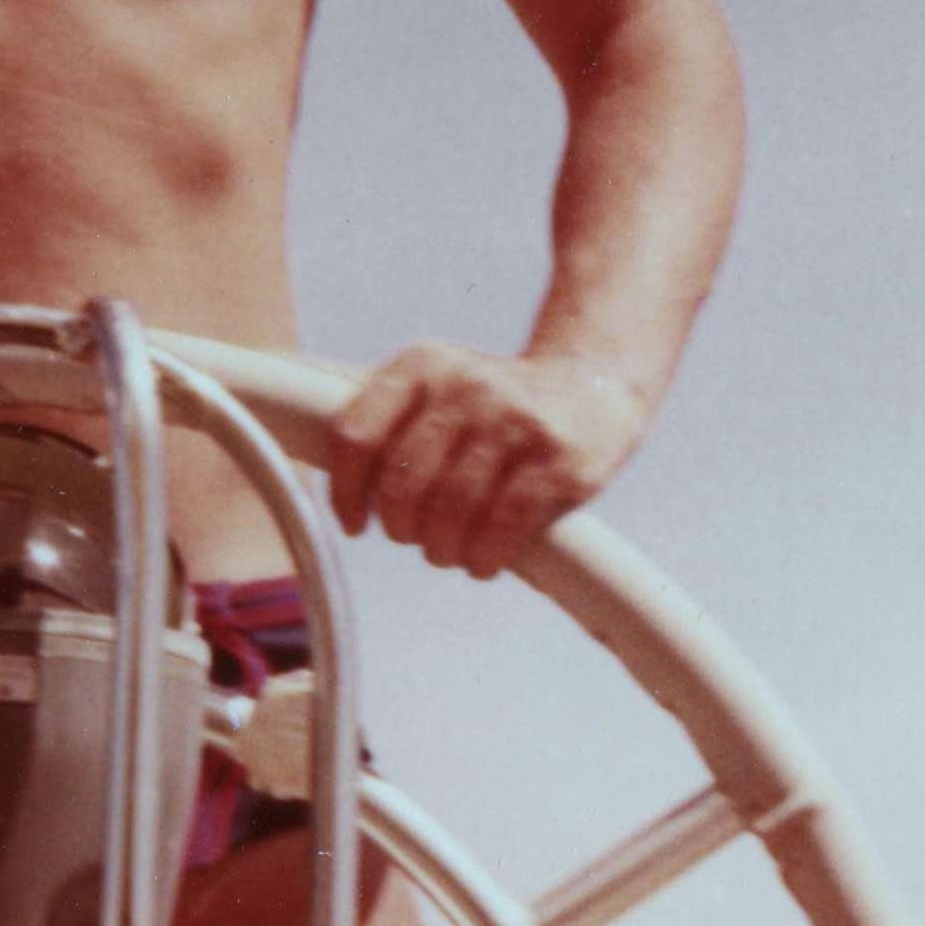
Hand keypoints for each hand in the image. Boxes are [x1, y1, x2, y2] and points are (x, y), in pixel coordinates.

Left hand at [326, 344, 648, 577]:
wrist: (595, 382)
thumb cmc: (498, 401)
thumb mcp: (439, 383)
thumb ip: (388, 420)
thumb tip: (329, 479)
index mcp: (422, 364)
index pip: (356, 435)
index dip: (345, 492)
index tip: (355, 522)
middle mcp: (465, 386)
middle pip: (401, 484)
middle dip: (401, 528)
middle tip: (415, 537)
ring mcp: (515, 421)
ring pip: (449, 511)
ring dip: (442, 549)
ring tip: (449, 552)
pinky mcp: (558, 461)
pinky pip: (501, 527)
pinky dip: (483, 557)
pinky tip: (483, 560)